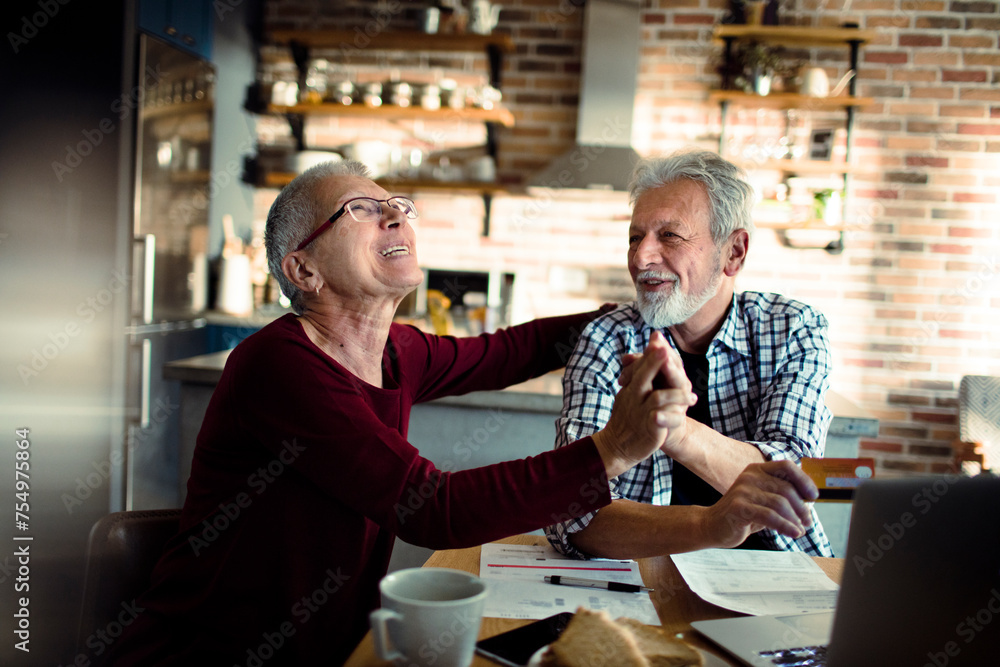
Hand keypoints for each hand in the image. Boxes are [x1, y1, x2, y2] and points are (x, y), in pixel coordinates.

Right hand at [594, 331, 696, 477]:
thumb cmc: (627, 417)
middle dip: (654, 362)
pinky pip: (660, 420)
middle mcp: (634, 397)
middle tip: (664, 350)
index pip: (640, 365)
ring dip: (675, 394)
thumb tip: (641, 348)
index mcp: (632, 387)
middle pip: (643, 375)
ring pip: (657, 398)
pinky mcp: (648, 429)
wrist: (617, 446)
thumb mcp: (629, 394)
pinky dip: (672, 416)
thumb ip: (637, 373)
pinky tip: (684, 414)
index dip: (650, 353)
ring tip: (691, 395)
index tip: (658, 337)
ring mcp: (640, 413)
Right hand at [701, 460, 818, 547]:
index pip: (786, 466)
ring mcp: (743, 491)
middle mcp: (750, 476)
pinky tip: (794, 533)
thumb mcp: (763, 500)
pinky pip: (770, 516)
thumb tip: (809, 498)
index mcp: (757, 470)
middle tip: (808, 522)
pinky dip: (786, 526)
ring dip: (795, 519)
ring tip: (800, 530)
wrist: (712, 525)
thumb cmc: (742, 514)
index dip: (803, 480)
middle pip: (786, 489)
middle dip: (802, 508)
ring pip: (780, 503)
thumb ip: (780, 495)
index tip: (814, 496)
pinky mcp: (739, 507)